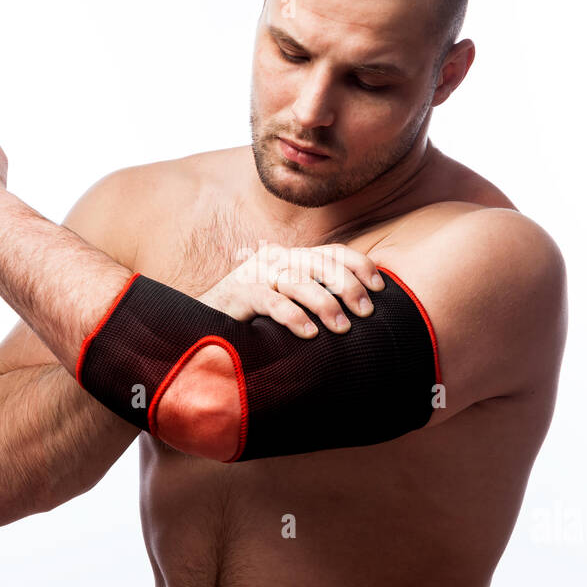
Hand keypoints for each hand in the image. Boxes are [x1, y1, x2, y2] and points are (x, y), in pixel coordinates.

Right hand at [196, 241, 385, 337]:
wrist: (206, 323)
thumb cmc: (257, 316)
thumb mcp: (290, 299)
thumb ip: (317, 297)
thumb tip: (361, 311)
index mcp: (292, 257)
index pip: (333, 252)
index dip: (359, 266)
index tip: (380, 287)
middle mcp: (276, 259)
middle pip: (320, 264)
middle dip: (348, 287)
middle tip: (366, 312)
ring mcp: (256, 274)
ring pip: (299, 282)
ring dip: (325, 304)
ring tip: (342, 328)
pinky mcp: (239, 294)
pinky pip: (273, 302)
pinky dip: (294, 317)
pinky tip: (310, 334)